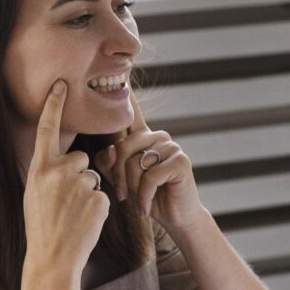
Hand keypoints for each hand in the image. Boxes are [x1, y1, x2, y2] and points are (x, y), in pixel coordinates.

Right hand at [22, 81, 108, 278]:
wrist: (53, 255)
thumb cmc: (42, 225)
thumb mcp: (35, 192)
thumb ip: (50, 171)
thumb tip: (74, 158)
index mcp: (38, 168)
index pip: (47, 129)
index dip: (54, 105)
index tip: (61, 83)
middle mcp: (57, 171)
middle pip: (81, 157)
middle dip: (78, 174)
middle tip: (66, 200)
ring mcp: (79, 184)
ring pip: (93, 176)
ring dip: (89, 191)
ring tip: (74, 212)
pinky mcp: (98, 198)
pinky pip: (104, 193)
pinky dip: (98, 206)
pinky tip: (85, 220)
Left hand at [99, 92, 203, 233]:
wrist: (177, 218)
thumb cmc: (149, 197)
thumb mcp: (123, 180)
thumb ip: (110, 164)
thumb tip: (109, 151)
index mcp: (144, 137)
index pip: (132, 113)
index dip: (126, 93)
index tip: (121, 71)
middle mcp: (158, 137)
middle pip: (124, 147)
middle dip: (119, 176)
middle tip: (123, 197)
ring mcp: (171, 147)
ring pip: (136, 162)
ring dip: (133, 188)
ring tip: (138, 203)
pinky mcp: (181, 161)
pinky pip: (151, 175)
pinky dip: (145, 195)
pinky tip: (148, 207)